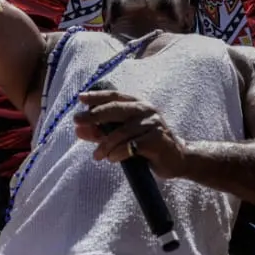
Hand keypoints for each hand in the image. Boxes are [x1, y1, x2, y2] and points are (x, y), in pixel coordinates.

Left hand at [73, 90, 187, 176]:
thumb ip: (101, 132)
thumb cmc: (147, 145)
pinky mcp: (157, 140)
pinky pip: (131, 146)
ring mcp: (153, 124)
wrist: (177, 159)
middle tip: (78, 121)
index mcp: (138, 104)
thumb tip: (78, 130)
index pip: (114, 96)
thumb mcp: (122, 137)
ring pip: (121, 132)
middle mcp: (146, 110)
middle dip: (94, 115)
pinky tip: (112, 159)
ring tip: (97, 155)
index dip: (97, 96)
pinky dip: (118, 153)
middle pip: (116, 109)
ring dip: (105, 144)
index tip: (80, 98)